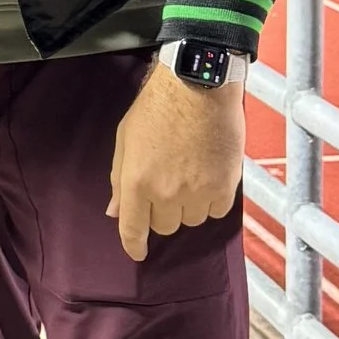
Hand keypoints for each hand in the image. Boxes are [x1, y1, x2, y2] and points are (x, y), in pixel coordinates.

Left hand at [106, 64, 244, 263]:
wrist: (198, 86)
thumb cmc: (157, 107)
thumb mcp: (125, 139)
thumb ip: (119, 179)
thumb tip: (115, 212)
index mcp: (136, 181)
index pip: (132, 229)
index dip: (134, 245)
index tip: (138, 253)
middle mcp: (166, 193)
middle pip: (164, 226)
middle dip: (163, 211)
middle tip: (169, 185)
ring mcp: (197, 192)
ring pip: (191, 220)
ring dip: (189, 206)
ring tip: (190, 175)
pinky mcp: (224, 187)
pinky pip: (216, 212)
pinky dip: (212, 201)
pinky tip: (209, 177)